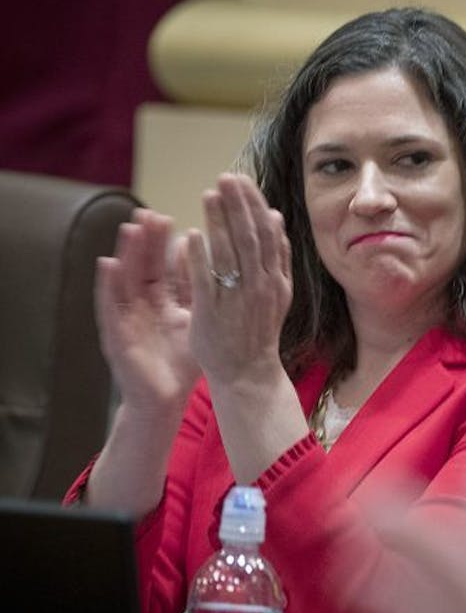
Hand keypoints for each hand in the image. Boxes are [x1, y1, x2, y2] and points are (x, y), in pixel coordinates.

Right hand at [95, 208, 199, 411]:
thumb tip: (211, 261)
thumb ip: (200, 293)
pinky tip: (108, 263)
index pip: (164, 266)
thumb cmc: (181, 362)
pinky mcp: (114, 333)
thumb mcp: (195, 321)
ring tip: (131, 227)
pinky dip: (108, 283)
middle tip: (151, 212)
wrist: (164, 400)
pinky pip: (110, 305)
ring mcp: (126, 317)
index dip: (166, 244)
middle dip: (146, 240)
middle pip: (143, 266)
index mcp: (163, 301)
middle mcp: (142, 305)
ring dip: (127, 253)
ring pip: (125, 279)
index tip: (172, 216)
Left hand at [186, 174, 292, 386]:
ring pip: (229, 254)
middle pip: (249, 238)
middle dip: (238, 205)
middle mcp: (259, 286)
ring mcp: (236, 299)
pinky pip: (206, 280)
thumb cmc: (258, 331)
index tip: (241, 180)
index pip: (266, 233)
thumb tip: (276, 217)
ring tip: (209, 195)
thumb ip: (277, 256)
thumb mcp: (278, 292)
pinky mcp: (212, 313)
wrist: (248, 373)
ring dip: (220, 222)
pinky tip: (191, 235)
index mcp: (275, 279)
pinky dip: (200, 257)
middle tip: (226, 178)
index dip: (253, 204)